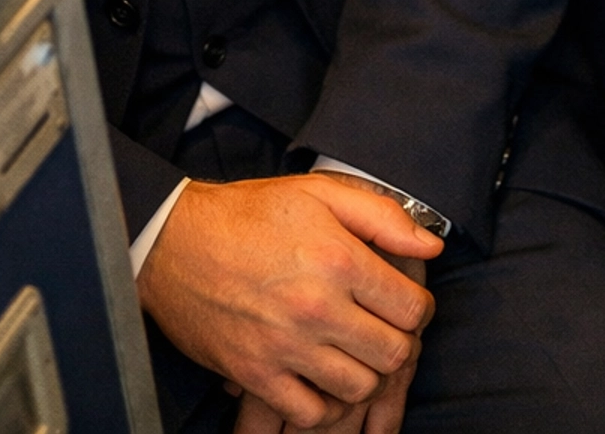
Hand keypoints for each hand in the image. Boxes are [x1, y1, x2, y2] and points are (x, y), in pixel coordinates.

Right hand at [136, 174, 439, 428]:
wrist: (173, 242)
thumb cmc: (248, 213)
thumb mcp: (318, 193)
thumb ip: (381, 216)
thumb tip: (431, 245)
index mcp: (338, 258)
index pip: (412, 307)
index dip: (418, 307)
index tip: (405, 303)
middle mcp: (317, 307)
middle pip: (393, 353)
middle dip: (397, 341)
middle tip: (381, 327)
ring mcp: (285, 346)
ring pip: (358, 388)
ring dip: (364, 372)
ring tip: (351, 350)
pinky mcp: (256, 375)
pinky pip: (311, 414)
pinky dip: (323, 403)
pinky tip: (319, 376)